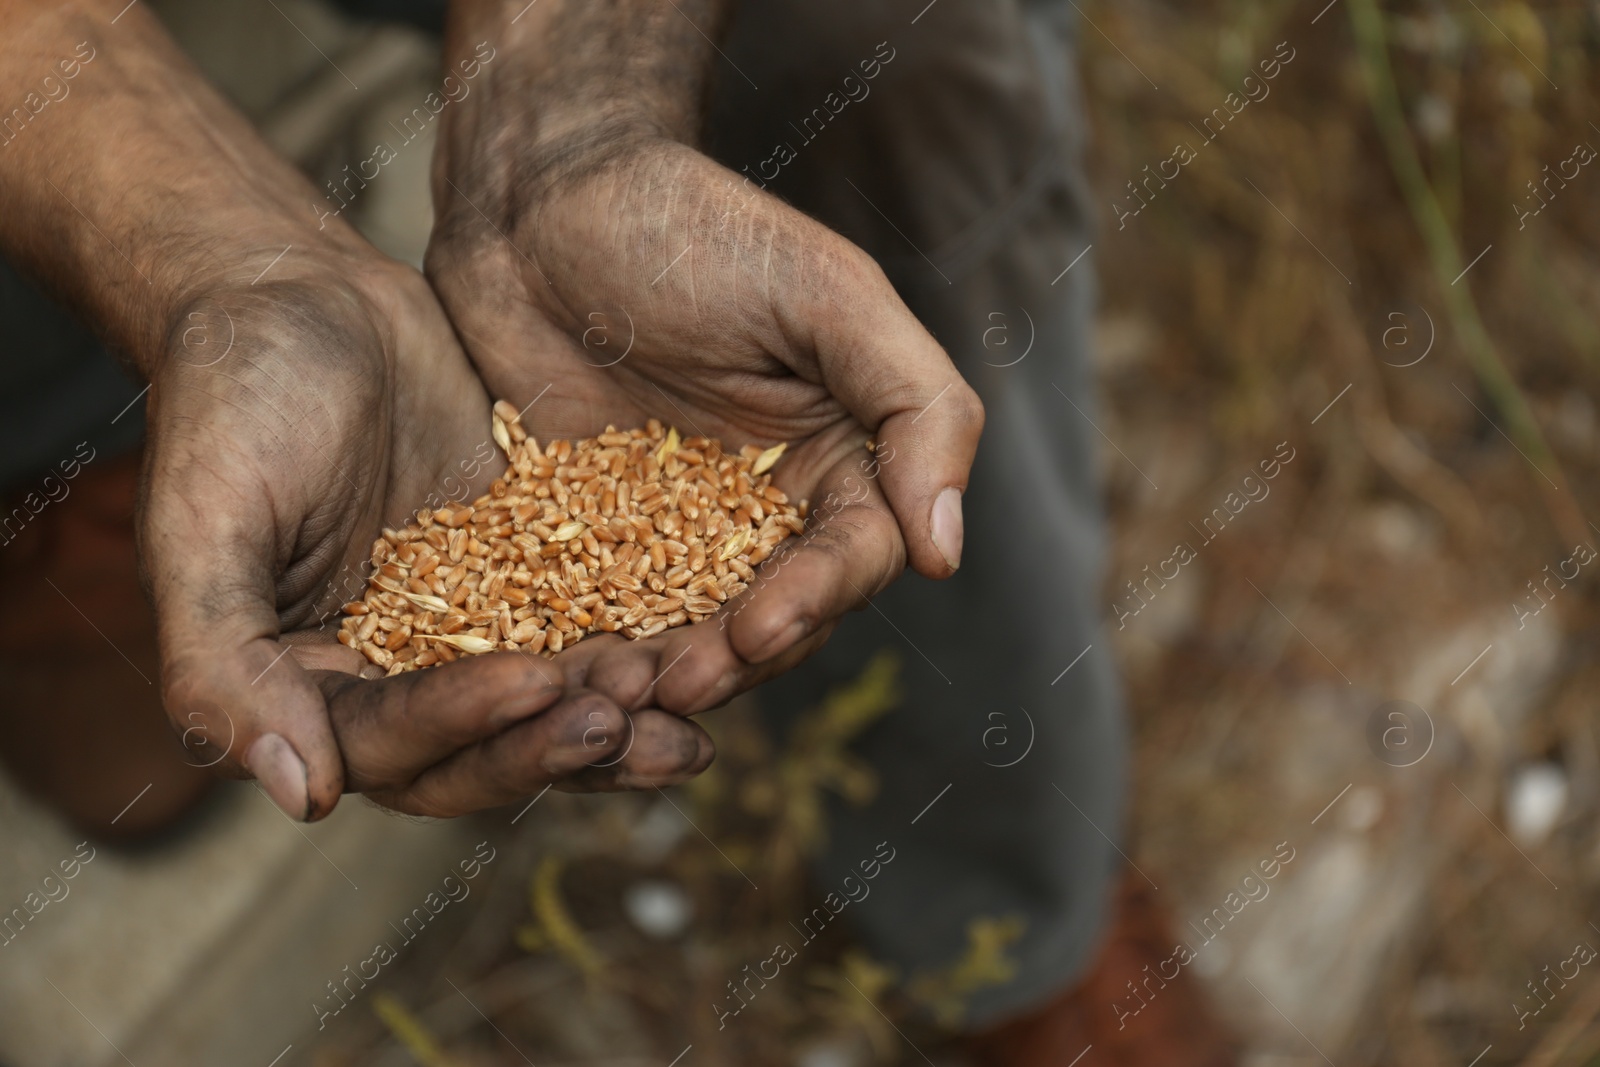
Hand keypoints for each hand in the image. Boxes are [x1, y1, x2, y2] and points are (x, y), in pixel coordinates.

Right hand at [142, 246, 714, 818]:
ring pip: (549, 704)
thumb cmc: (232, 398)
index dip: (459, 727)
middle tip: (623, 720)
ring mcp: (468, 626)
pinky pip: (591, 623)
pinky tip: (709, 650)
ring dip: (614, 721)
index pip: (388, 746)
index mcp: (308, 685)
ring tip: (684, 718)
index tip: (528, 685)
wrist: (301, 293)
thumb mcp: (205, 524)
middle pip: (481, 750)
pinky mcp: (531, 571)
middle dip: (551, 744)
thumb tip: (301, 797)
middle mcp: (392, 674)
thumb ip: (221, 661)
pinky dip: (644, 644)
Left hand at [429, 119, 983, 716]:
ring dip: (663, 669)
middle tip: (677, 686)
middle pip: (777, 613)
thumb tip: (946, 553)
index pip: (854, 555)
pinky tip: (558, 676)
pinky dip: (588, 647)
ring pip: (689, 628)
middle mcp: (767, 506)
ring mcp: (673, 528)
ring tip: (617, 696)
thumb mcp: (830, 294)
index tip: (760, 630)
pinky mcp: (585, 535)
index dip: (815, 600)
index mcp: (841, 457)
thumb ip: (916, 408)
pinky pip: (597, 609)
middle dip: (736, 657)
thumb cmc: (696, 227)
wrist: (543, 197)